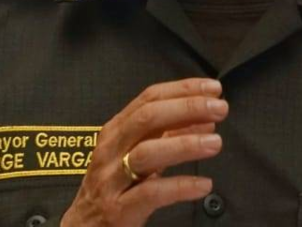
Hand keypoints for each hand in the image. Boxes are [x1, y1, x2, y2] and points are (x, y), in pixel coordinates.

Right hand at [61, 78, 227, 226]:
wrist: (83, 226)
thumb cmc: (113, 186)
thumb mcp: (136, 155)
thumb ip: (168, 136)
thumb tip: (204, 118)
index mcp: (116, 130)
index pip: (148, 99)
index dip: (182, 90)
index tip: (213, 88)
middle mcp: (111, 149)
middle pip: (146, 119)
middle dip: (185, 109)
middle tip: (218, 108)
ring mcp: (112, 178)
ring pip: (146, 153)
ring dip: (183, 144)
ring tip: (214, 142)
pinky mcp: (119, 208)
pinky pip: (151, 193)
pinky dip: (179, 186)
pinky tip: (203, 184)